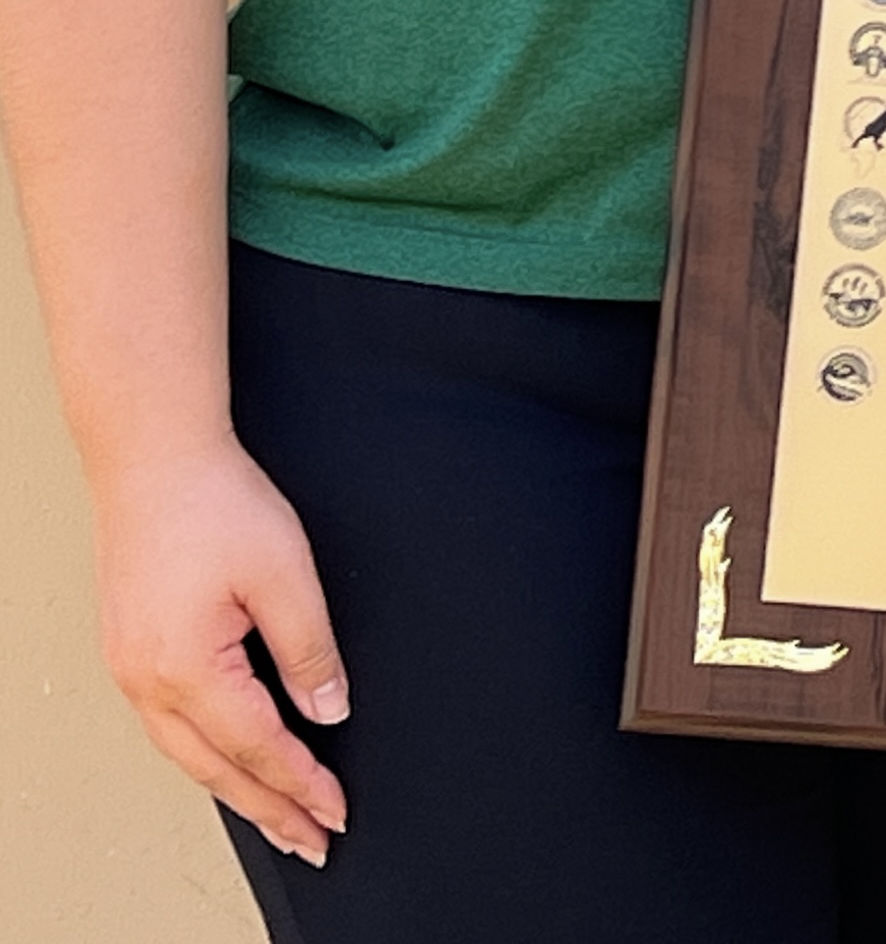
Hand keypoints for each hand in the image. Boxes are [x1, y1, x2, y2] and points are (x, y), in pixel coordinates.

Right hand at [90, 438, 348, 866]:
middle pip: (217, 769)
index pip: (258, 746)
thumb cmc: (214, 503)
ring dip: (237, 790)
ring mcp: (131, 670)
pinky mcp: (132, 652)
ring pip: (188, 756)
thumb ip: (310, 650)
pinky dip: (208, 756)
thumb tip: (330, 710)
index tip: (337, 811)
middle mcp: (147, 681)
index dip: (302, 783)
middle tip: (313, 840)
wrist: (153, 461)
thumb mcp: (285, 574)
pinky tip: (231, 763)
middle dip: (269, 810)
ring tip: (279, 817)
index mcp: (186, 668)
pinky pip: (172, 727)